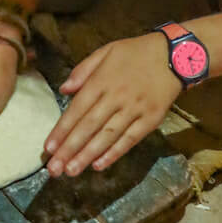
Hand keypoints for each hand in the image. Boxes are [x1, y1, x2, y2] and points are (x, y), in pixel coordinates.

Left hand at [44, 34, 181, 176]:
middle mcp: (116, 97)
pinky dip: (114, 153)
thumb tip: (63, 89)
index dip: (62, 129)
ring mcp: (135, 110)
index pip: (77, 108)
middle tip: (54, 168)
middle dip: (70, 149)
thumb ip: (83, 70)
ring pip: (107, 136)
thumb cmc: (135, 53)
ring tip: (71, 171)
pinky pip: (130, 139)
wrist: (174, 55)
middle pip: (89, 126)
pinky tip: (99, 165)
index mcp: (103, 80)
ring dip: (87, 155)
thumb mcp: (106, 51)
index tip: (48, 147)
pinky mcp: (151, 120)